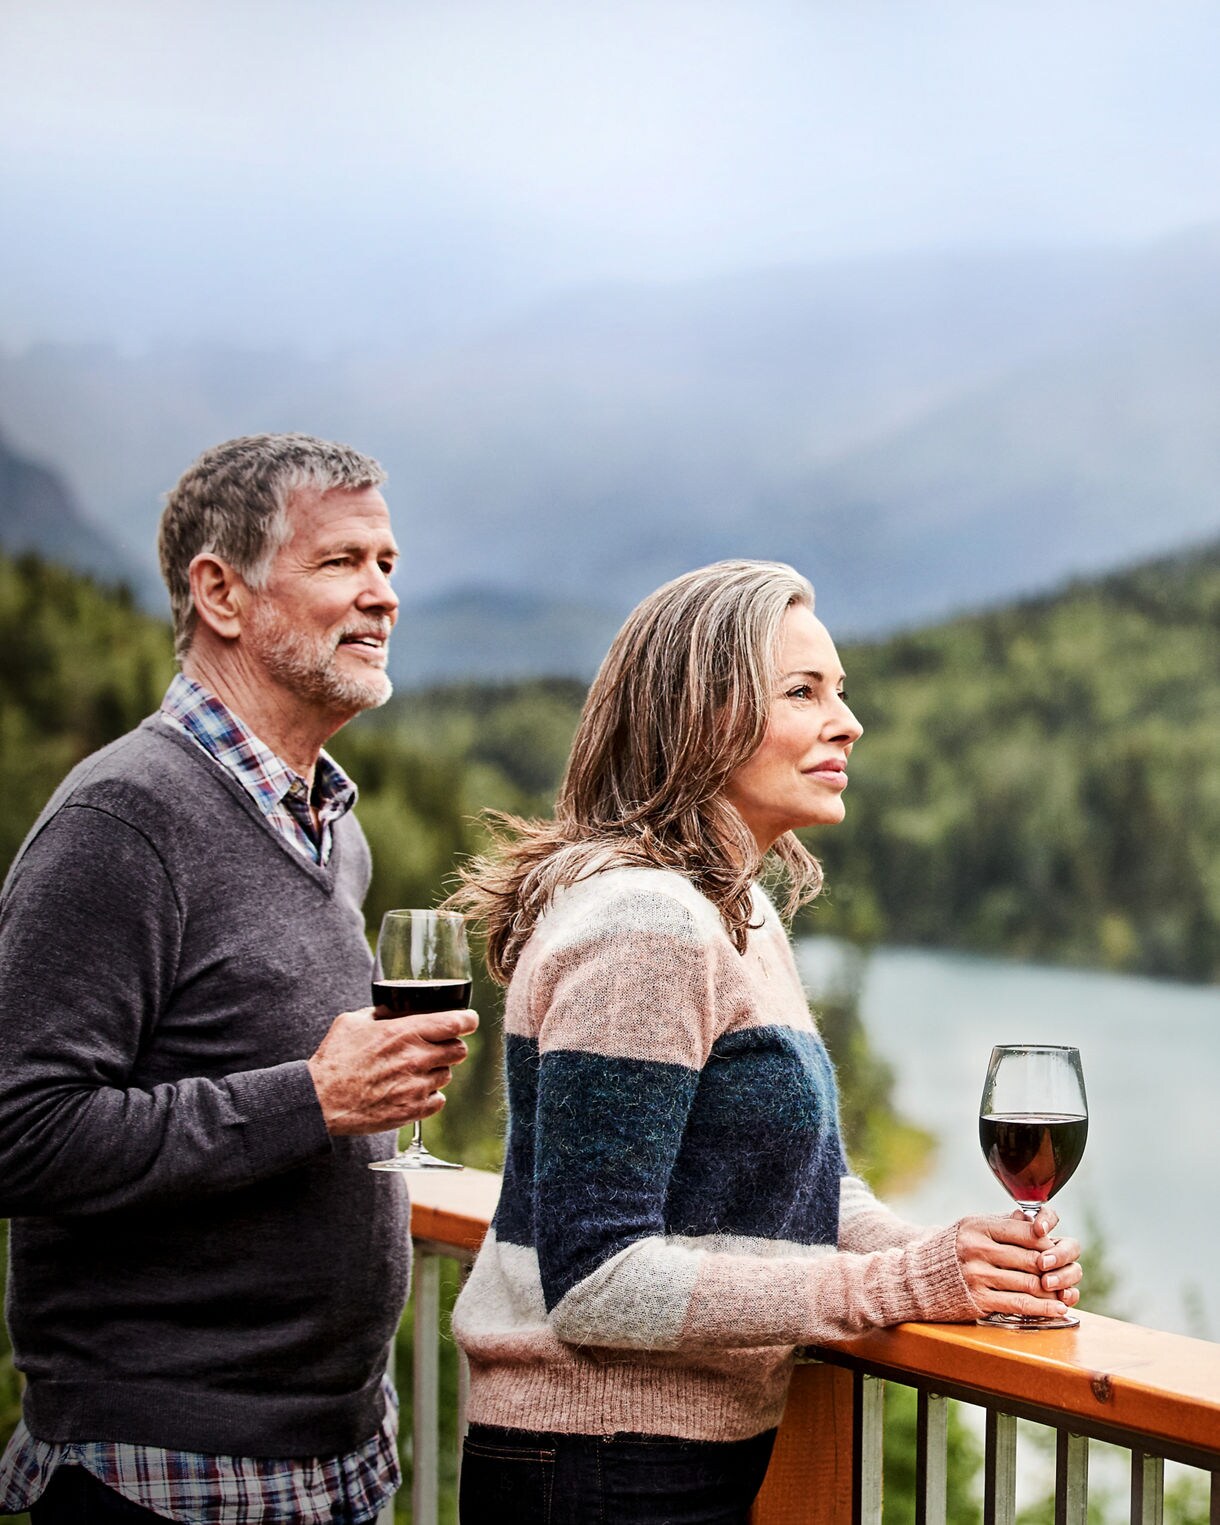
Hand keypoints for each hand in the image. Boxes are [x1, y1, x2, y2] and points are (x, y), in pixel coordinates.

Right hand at [307, 1006, 478, 1135]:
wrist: (321, 1100)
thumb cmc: (334, 1059)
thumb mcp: (354, 1022)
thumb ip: (381, 1013)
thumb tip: (395, 1009)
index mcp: (405, 1032)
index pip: (456, 1022)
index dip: (468, 1020)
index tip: (468, 1021)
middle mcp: (417, 1058)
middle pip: (459, 1050)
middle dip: (451, 1046)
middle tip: (437, 1047)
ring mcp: (416, 1086)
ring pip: (447, 1075)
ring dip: (437, 1071)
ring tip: (414, 1071)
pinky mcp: (412, 1110)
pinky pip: (438, 1100)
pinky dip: (429, 1095)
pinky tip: (412, 1090)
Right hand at [955, 1207, 1082, 1320]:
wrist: (920, 1278)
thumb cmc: (954, 1250)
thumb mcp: (973, 1228)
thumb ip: (1004, 1224)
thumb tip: (1037, 1221)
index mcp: (978, 1226)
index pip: (1025, 1232)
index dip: (1047, 1242)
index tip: (1057, 1249)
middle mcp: (977, 1249)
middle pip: (1030, 1259)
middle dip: (1054, 1268)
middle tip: (1066, 1274)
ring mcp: (977, 1275)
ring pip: (1028, 1283)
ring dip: (1053, 1290)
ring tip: (1067, 1293)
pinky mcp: (979, 1300)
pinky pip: (1019, 1304)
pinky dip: (1043, 1308)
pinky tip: (1057, 1308)